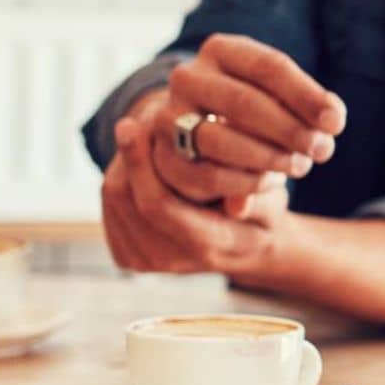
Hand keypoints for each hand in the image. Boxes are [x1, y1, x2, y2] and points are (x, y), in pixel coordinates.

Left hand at [101, 112, 288, 278]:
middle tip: (134, 122)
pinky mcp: (130, 257)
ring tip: (141, 138)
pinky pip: (110, 208)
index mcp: (209, 247)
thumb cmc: (264, 209)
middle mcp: (172, 261)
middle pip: (126, 200)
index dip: (140, 163)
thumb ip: (259, 198)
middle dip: (128, 157)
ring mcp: (147, 263)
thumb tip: (238, 203)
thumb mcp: (273, 199)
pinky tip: (140, 162)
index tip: (133, 124)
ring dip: (123, 165)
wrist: (249, 245)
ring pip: (114, 201)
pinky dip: (121, 179)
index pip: (158, 206)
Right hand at [149, 35, 346, 205]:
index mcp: (221, 50)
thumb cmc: (256, 107)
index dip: (306, 96)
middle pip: (243, 102)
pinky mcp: (163, 156)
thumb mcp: (281, 95)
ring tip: (301, 165)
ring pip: (219, 139)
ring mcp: (169, 115)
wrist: (199, 127)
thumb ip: (310, 104)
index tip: (336, 123)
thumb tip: (331, 121)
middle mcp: (188, 77)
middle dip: (289, 130)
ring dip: (268, 158)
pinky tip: (272, 182)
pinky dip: (245, 183)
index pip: (269, 67)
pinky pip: (206, 175)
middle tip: (323, 150)